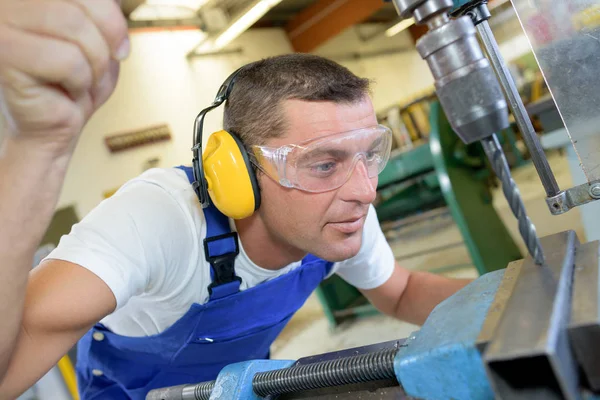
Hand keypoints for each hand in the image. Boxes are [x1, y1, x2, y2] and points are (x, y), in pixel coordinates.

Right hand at [0, 0, 128, 155]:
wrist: (54, 125)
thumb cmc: (74, 80)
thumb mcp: (99, 34)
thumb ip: (102, 8)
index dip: (110, 16)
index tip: (117, 44)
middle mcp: (11, 3)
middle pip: (82, 3)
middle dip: (105, 42)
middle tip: (97, 66)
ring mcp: (2, 24)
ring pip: (76, 29)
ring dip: (93, 64)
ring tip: (79, 79)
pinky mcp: (4, 54)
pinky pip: (67, 60)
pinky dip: (79, 82)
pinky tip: (63, 90)